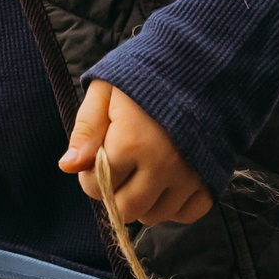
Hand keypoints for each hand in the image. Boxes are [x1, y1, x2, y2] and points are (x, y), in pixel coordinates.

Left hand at [58, 80, 213, 224]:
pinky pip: (188, 214)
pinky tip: (166, 184)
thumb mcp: (106, 91)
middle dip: (114, 193)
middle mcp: (162, 165)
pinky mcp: (211, 179)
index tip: (98, 157)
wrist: (202, 61)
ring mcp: (190, 175)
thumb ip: (86, 130)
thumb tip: (68, 167)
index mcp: (132, 142)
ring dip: (143, 201)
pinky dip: (174, 207)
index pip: (97, 187)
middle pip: (126, 209)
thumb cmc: (147, 74)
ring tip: (142, 172)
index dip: (90, 175)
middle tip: (119, 167)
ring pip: (155, 216)